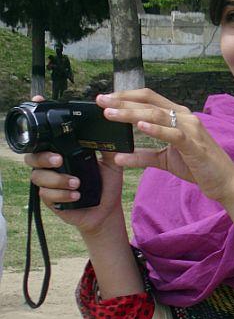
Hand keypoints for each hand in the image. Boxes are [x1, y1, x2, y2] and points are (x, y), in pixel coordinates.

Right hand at [24, 96, 124, 234]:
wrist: (107, 210)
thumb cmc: (107, 184)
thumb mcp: (113, 163)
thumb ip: (111, 146)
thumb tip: (116, 126)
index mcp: (65, 151)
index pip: (46, 138)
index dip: (38, 125)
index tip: (37, 109)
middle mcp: (53, 165)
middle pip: (33, 155)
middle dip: (43, 157)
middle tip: (59, 159)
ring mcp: (50, 182)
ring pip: (38, 176)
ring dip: (57, 180)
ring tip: (77, 183)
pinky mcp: (51, 200)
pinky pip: (46, 195)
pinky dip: (61, 195)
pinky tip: (76, 195)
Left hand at [97, 89, 233, 203]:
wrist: (225, 182)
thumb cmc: (198, 168)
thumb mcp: (165, 160)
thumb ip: (143, 156)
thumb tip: (118, 156)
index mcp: (177, 117)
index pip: (148, 99)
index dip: (126, 97)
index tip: (105, 99)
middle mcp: (184, 117)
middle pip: (148, 102)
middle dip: (122, 101)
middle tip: (100, 100)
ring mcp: (190, 129)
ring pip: (157, 114)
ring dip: (131, 113)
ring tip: (111, 113)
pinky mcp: (194, 145)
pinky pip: (173, 134)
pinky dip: (156, 129)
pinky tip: (140, 126)